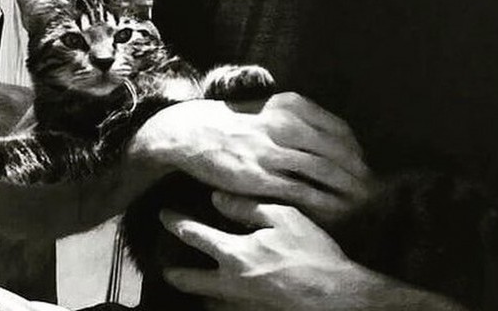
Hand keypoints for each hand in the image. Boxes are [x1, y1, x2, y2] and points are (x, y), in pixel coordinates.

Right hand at [130, 92, 375, 225]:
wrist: (195, 132)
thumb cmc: (239, 121)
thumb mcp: (274, 108)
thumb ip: (303, 119)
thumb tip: (338, 137)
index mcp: (292, 104)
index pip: (339, 129)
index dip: (356, 150)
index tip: (364, 164)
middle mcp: (285, 124)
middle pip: (336, 150)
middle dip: (357, 172)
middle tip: (370, 187)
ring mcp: (272, 151)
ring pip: (322, 171)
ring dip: (345, 188)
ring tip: (358, 202)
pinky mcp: (258, 176)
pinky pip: (299, 191)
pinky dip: (321, 201)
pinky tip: (333, 210)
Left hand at [160, 190, 364, 310]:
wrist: (334, 296)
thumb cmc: (311, 252)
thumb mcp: (283, 217)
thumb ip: (246, 208)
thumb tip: (216, 197)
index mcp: (235, 254)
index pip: (194, 235)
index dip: (175, 223)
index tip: (163, 214)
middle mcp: (229, 284)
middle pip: (187, 280)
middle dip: (172, 272)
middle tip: (165, 266)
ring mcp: (239, 306)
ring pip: (204, 301)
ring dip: (196, 291)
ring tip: (193, 281)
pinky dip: (217, 304)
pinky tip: (222, 296)